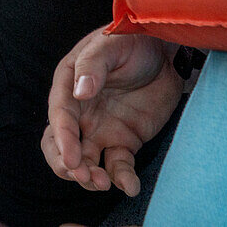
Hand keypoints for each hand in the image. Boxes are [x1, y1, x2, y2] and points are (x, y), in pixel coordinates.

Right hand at [41, 28, 182, 196]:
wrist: (167, 49)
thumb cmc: (132, 40)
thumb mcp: (111, 44)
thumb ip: (93, 64)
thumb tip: (80, 90)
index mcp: (68, 85)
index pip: (59, 117)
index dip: (62, 139)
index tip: (71, 158)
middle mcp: (79, 111)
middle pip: (60, 145)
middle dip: (66, 164)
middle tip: (82, 175)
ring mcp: (100, 128)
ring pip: (85, 160)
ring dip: (89, 176)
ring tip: (104, 183)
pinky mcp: (124, 140)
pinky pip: (117, 165)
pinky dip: (121, 179)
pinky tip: (130, 187)